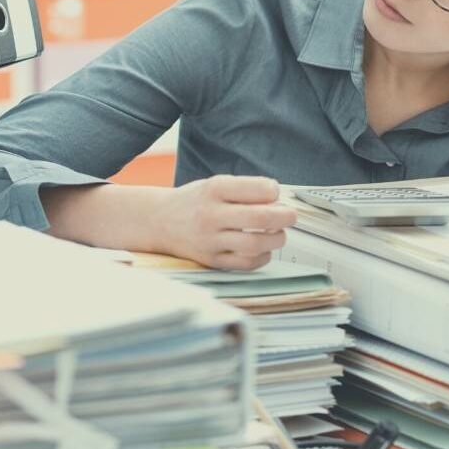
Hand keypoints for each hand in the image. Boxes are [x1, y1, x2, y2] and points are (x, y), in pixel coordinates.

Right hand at [153, 175, 296, 269]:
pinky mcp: (211, 260)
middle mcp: (210, 215)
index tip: (274, 194)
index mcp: (213, 190)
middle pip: (260, 218)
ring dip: (276, 239)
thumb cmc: (194, 201)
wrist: (158, 221)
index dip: (274, 191)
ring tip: (277, 233)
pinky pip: (246, 263)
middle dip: (285, 217)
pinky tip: (262, 249)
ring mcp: (210, 240)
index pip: (257, 189)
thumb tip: (280, 202)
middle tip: (290, 215)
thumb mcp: (214, 185)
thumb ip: (244, 190)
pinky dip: (262, 257)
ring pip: (256, 244)